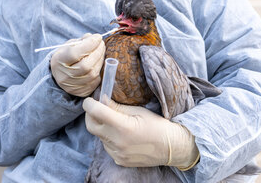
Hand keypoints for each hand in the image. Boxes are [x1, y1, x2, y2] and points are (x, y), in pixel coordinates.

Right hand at [50, 33, 104, 96]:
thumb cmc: (66, 57)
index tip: (98, 37)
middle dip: (98, 52)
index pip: (74, 54)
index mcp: (59, 61)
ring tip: (101, 51)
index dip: (89, 45)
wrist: (60, 75)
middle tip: (101, 43)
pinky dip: (99, 70)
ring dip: (101, 60)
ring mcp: (73, 86)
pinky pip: (96, 81)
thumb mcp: (69, 46)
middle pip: (86, 65)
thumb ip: (81, 41)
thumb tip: (93, 38)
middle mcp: (65, 76)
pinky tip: (98, 62)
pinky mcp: (82, 92)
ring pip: (93, 73)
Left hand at [83, 97, 198, 169]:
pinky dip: (109, 138)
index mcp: (123, 126)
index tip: (90, 100)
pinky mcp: (119, 160)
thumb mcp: (138, 111)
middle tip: (97, 108)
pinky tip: (121, 135)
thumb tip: (101, 99)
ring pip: (99, 136)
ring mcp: (117, 154)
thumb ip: (117, 107)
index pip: (95, 112)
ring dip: (101, 127)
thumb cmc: (157, 125)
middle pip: (90, 126)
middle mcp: (117, 142)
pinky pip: (107, 146)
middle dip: (90, 115)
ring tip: (114, 122)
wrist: (171, 148)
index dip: (89, 104)